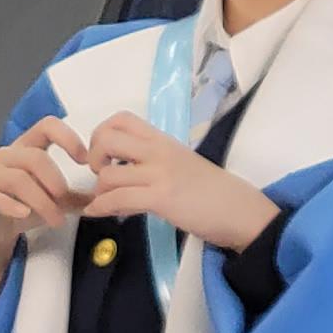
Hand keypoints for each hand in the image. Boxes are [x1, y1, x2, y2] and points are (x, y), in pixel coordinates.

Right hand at [0, 117, 91, 321]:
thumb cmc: (21, 209)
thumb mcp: (53, 201)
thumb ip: (74, 196)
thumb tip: (105, 196)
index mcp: (27, 148)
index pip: (47, 126)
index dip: (67, 138)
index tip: (85, 160)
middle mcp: (7, 156)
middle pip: (34, 157)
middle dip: (55, 181)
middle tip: (67, 202)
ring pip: (18, 178)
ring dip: (41, 201)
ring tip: (56, 221)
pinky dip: (11, 205)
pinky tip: (24, 215)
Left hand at [78, 113, 279, 252]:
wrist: (240, 211)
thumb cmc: (212, 192)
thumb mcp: (179, 165)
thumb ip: (151, 164)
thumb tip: (120, 177)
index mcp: (162, 140)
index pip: (121, 119)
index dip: (101, 133)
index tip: (104, 155)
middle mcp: (158, 151)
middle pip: (106, 138)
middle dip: (92, 157)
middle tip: (99, 174)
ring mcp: (159, 173)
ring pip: (107, 174)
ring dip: (99, 191)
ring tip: (107, 201)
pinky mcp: (161, 197)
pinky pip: (117, 198)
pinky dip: (101, 207)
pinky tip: (98, 213)